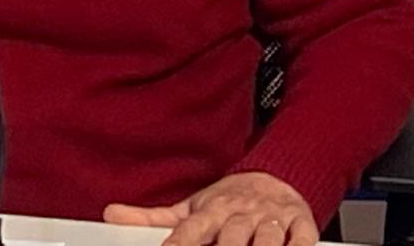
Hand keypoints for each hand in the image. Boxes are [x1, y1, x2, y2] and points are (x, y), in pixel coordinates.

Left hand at [104, 171, 319, 245]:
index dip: (180, 244)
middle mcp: (242, 212)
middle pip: (231, 238)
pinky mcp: (300, 222)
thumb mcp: (190, 206)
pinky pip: (301, 239)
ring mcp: (272, 218)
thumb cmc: (230, 200)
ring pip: (266, 240)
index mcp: (213, 209)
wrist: (279, 175)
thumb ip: (152, 218)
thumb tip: (112, 213)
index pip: (192, 229)